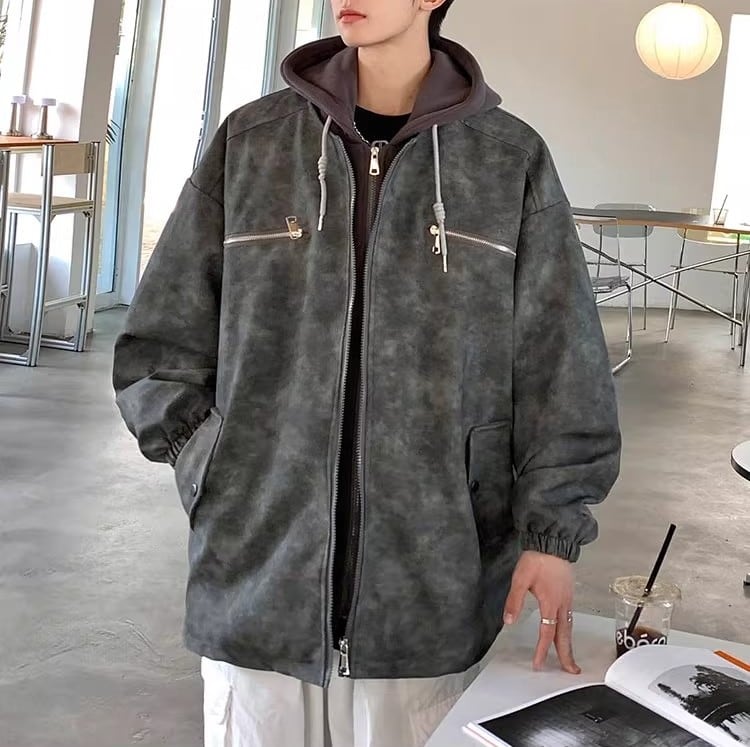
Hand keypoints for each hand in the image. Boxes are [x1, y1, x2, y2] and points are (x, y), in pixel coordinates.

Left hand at [502, 550, 580, 674]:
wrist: (553, 542)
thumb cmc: (537, 559)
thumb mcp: (520, 579)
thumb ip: (514, 601)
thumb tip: (509, 622)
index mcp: (550, 603)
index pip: (547, 633)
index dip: (542, 650)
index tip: (538, 664)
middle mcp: (562, 604)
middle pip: (565, 635)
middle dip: (567, 655)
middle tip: (571, 672)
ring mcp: (568, 599)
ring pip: (569, 627)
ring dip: (569, 644)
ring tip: (569, 657)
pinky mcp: (569, 593)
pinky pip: (570, 617)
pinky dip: (569, 630)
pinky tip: (565, 631)